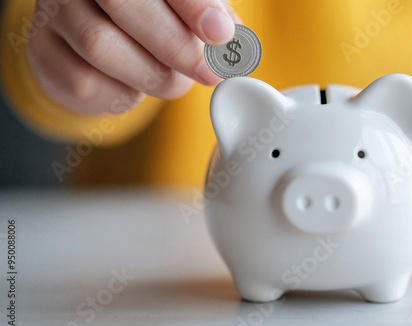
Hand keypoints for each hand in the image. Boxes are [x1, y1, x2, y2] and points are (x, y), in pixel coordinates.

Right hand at [28, 0, 239, 114]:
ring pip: (101, 46)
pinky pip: (86, 81)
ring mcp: (53, 11)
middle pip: (122, 3)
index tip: (220, 34)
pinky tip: (134, 85)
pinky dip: (123, 94)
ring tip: (175, 82)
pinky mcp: (43, 50)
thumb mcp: (186, 12)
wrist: (94, 43)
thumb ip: (210, 18)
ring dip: (152, 75)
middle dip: (175, 45)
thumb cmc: (150, 21)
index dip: (193, 4)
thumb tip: (233, 42)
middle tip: (210, 73)